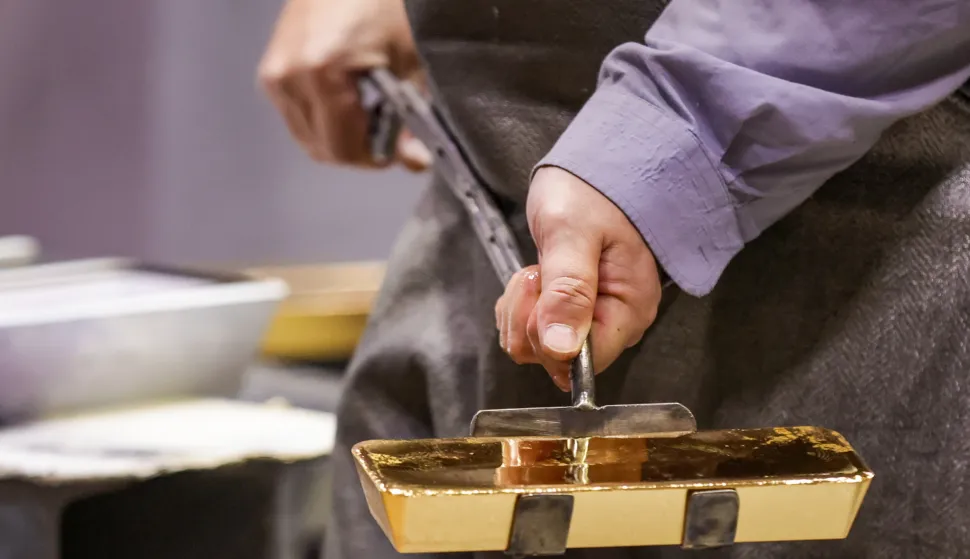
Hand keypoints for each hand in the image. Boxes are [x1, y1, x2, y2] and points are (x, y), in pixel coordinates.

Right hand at [258, 0, 430, 169]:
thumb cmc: (386, 3)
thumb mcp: (410, 62)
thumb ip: (411, 119)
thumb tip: (416, 162)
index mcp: (320, 74)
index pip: (341, 149)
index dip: (375, 158)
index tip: (401, 150)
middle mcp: (288, 78)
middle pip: (321, 149)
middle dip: (359, 150)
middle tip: (391, 133)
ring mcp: (274, 75)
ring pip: (308, 137)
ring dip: (341, 137)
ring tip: (372, 112)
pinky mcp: (271, 71)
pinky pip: (298, 116)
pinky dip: (325, 120)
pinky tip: (350, 100)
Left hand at [494, 167, 662, 388]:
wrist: (596, 167)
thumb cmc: (593, 192)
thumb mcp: (573, 234)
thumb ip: (567, 291)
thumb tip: (561, 349)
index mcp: (629, 310)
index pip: (582, 363)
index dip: (548, 339)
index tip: (541, 290)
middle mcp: (614, 323)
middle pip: (554, 358)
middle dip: (530, 317)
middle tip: (540, 270)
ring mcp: (591, 318)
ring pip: (535, 345)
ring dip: (522, 308)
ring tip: (540, 266)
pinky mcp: (570, 311)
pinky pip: (530, 329)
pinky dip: (520, 304)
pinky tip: (535, 273)